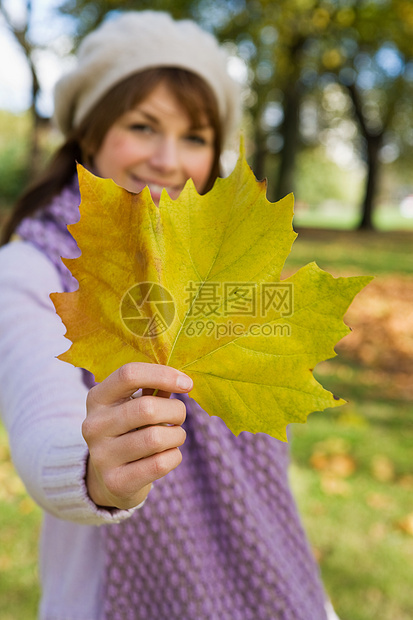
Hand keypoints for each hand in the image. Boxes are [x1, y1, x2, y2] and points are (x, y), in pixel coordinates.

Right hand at [82, 362, 191, 509]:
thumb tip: (182, 380)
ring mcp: (102, 456)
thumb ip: (154, 389)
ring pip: (156, 438)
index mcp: (97, 398)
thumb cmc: (130, 431)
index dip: (162, 375)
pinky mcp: (116, 482)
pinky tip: (168, 455)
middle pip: (147, 408)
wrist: (108, 480)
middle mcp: (94, 425)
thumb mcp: (133, 405)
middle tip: (179, 417)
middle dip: (176, 411)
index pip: (129, 374)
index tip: (187, 384)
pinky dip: (174, 456)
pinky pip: (160, 464)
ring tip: (173, 437)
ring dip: (177, 435)